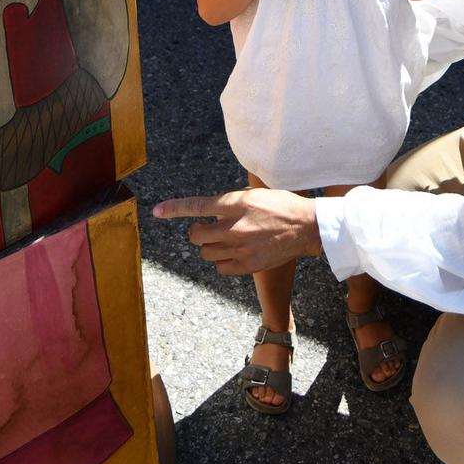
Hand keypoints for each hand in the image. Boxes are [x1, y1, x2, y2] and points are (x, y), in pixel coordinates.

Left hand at [152, 189, 321, 274]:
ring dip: (210, 247)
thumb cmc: (280, 206)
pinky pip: (220, 267)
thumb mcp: (253, 196)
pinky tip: (234, 254)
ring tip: (226, 241)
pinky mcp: (247, 265)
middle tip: (209, 230)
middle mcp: (235, 227)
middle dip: (198, 233)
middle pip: (196, 236)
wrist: (306, 227)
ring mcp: (240, 248)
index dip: (175, 208)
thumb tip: (210, 212)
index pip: (198, 206)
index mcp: (236, 204)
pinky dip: (222, 262)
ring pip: (206, 253)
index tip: (157, 211)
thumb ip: (229, 204)